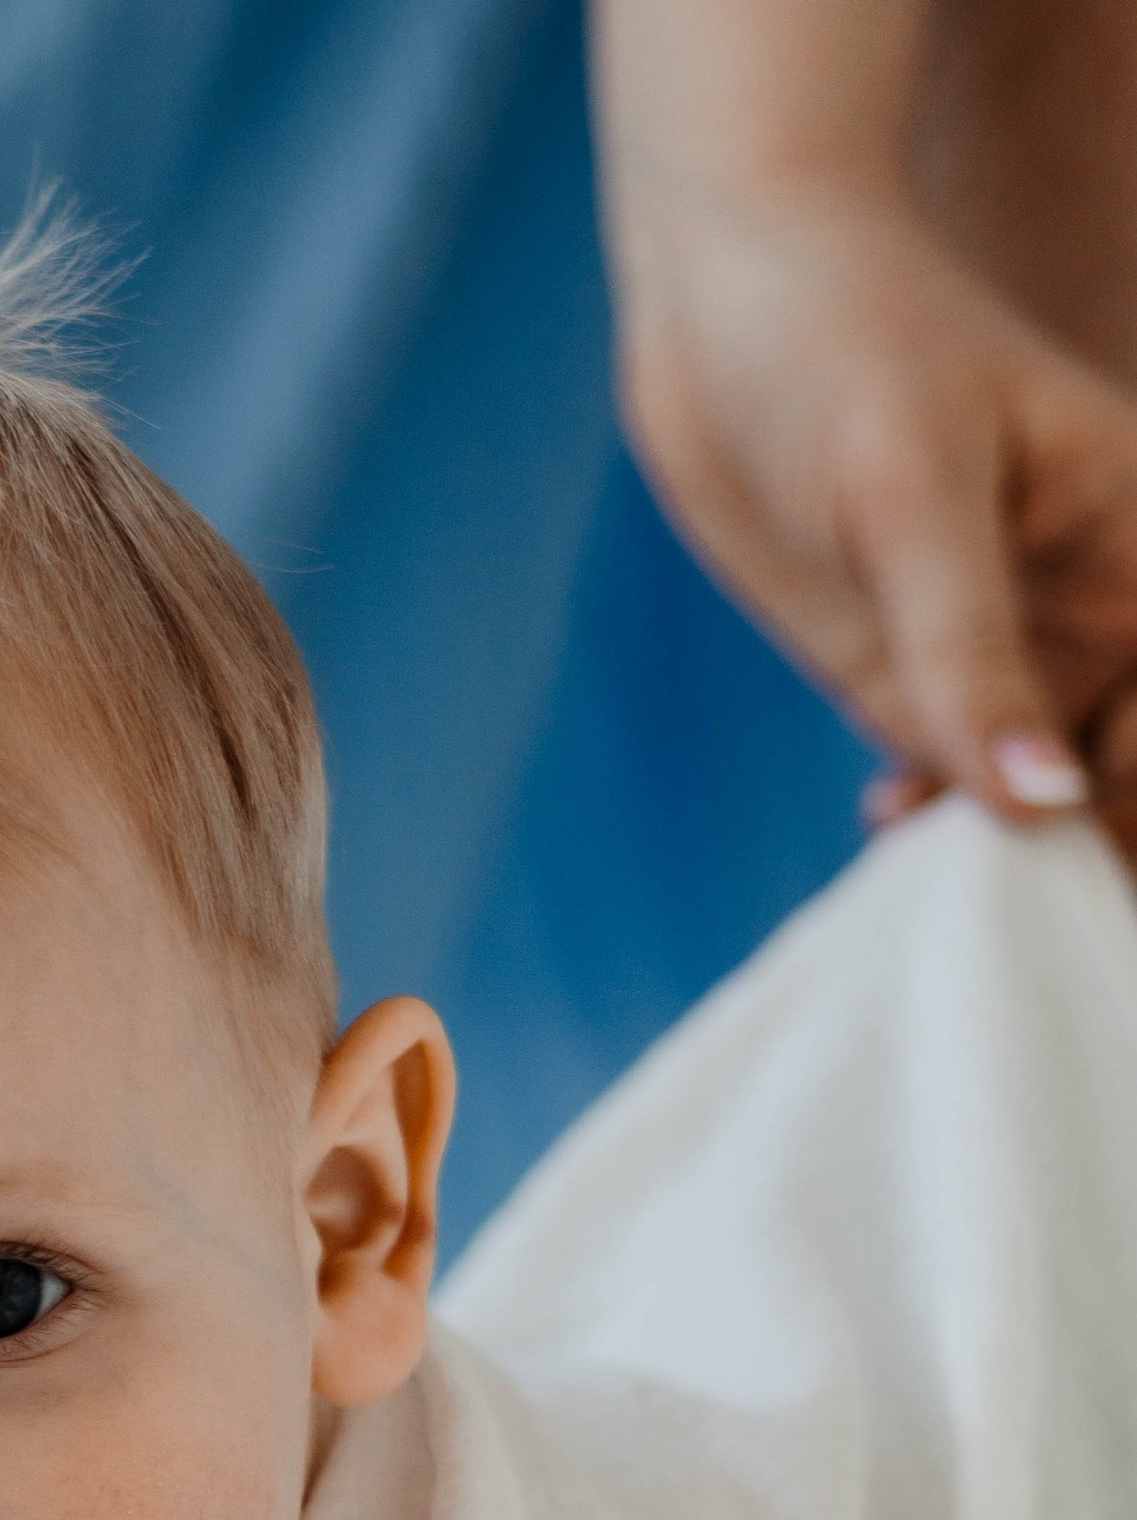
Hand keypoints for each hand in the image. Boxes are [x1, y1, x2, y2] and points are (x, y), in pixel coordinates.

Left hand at [611, 185, 1136, 846]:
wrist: (721, 298)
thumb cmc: (844, 344)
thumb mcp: (911, 498)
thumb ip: (973, 657)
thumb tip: (1045, 806)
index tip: (1085, 847)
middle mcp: (1091, 604)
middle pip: (1124, 764)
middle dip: (1098, 844)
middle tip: (1038, 921)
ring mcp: (1002, 644)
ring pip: (1039, 787)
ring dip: (1010, 850)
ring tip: (954, 887)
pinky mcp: (911, 672)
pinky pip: (950, 777)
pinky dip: (937, 819)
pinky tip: (890, 822)